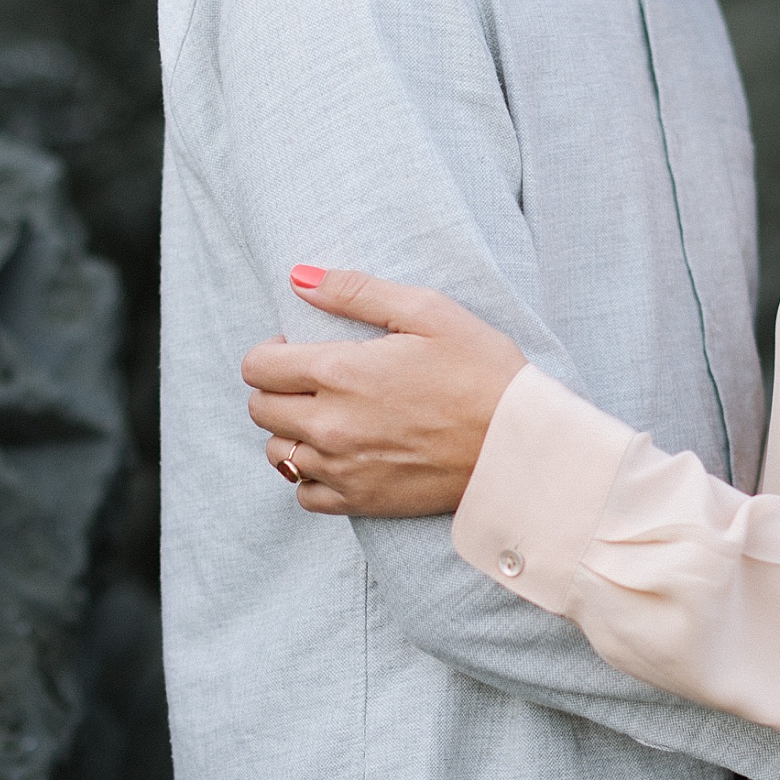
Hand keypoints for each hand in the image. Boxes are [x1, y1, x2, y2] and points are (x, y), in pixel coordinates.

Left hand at [242, 266, 528, 517]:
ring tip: (330, 419)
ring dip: (292, 433)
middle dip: (278, 389)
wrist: (522, 444)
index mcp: (340, 373)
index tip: (302, 350)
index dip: (273, 352)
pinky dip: (312, 476)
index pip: (257, 367)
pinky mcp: (362, 501)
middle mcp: (330, 425)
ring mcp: (343, 468)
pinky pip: (304, 495)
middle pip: (260, 410)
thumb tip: (298, 278)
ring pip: (277, 454)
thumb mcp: (429, 312)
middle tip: (318, 382)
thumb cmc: (484, 370)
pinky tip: (341, 457)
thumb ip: (357, 292)